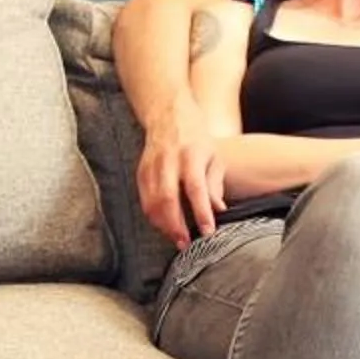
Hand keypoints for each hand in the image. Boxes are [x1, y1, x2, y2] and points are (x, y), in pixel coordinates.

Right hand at [134, 114, 226, 245]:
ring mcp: (151, 166)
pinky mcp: (141, 172)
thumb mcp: (214, 157)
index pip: (196, 188)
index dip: (201, 211)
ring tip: (176, 239)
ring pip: (152, 202)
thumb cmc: (196, 139)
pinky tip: (164, 226)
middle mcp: (169, 161)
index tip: (207, 230)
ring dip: (163, 225)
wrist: (168, 115)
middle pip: (168, 198)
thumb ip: (215, 185)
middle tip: (185, 243)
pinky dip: (153, 217)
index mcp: (191, 155)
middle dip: (176, 225)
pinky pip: (144, 200)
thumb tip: (218, 210)